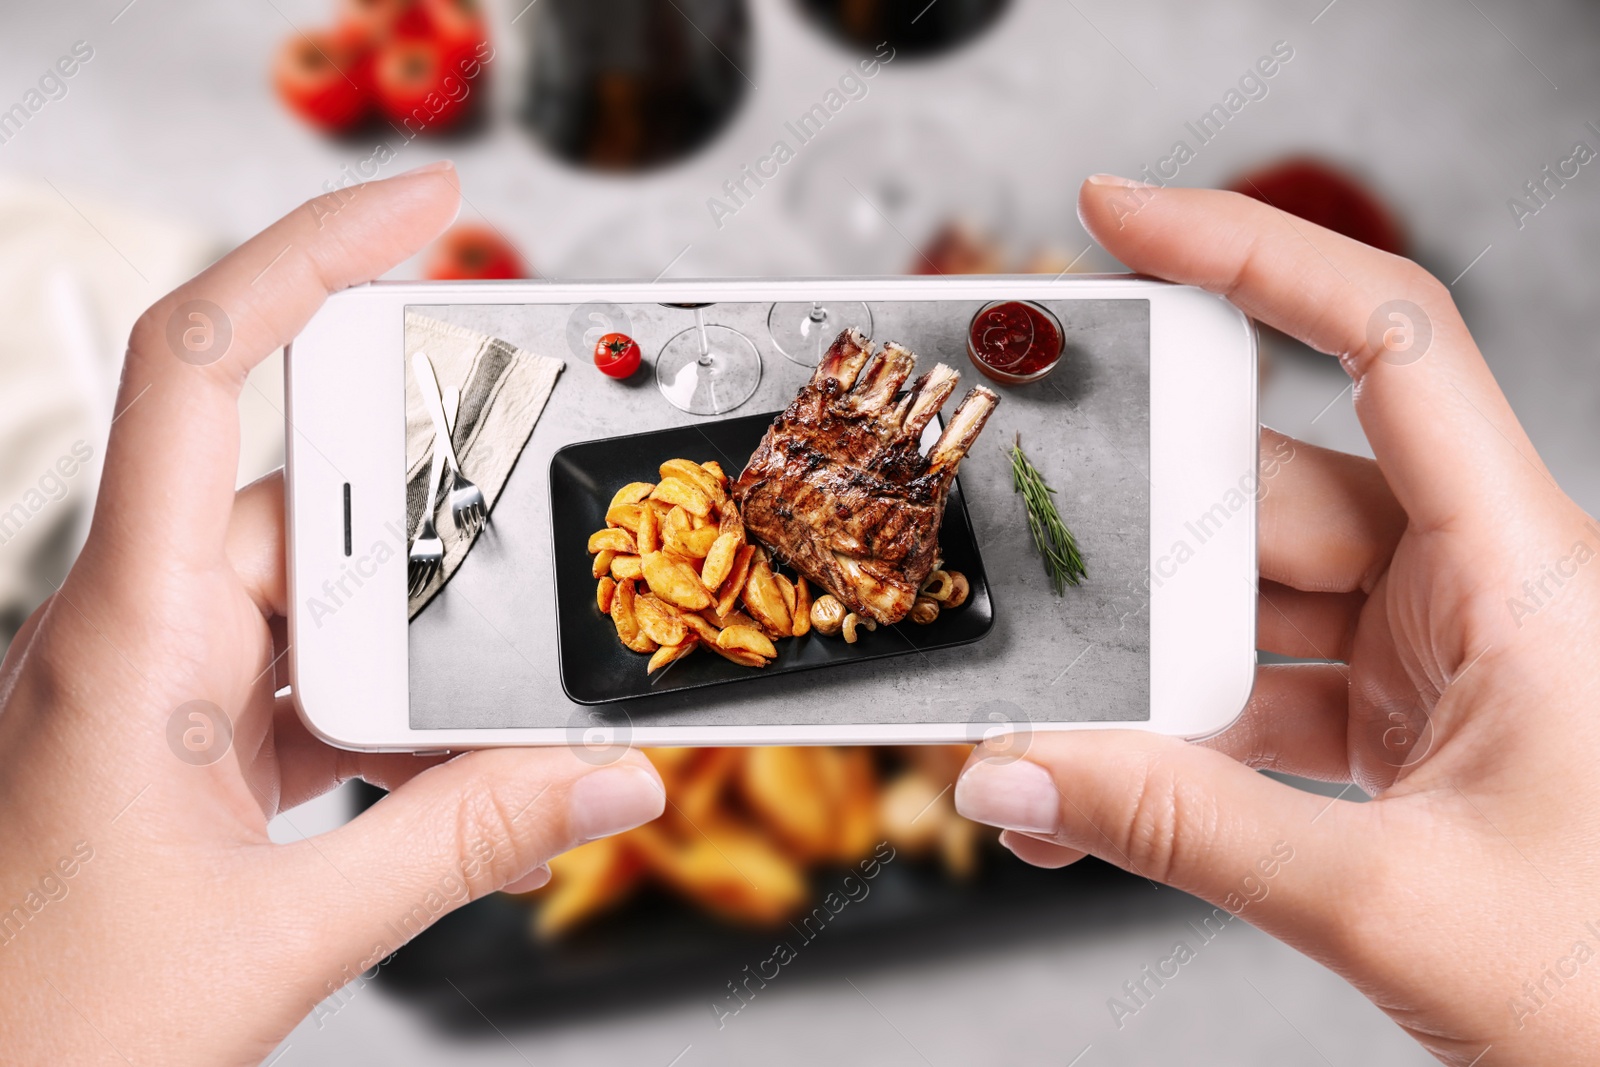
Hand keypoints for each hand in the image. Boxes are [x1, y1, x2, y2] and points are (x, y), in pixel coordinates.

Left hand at [0, 164, 664, 1064]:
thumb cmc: (35, 1030)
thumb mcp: (278, 938)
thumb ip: (460, 845)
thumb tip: (605, 781)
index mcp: (123, 634)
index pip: (201, 373)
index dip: (308, 257)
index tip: (424, 209)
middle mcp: (133, 630)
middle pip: (309, 504)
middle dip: (438, 547)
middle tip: (536, 575)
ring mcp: (156, 685)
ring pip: (324, 606)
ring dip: (424, 667)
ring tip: (503, 736)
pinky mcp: (182, 741)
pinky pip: (312, 686)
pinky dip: (393, 726)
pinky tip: (452, 784)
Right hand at [955, 175, 1599, 1064]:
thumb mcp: (1390, 904)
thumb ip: (1182, 833)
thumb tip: (1023, 777)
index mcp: (1526, 571)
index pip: (1387, 339)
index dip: (1252, 251)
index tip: (1123, 221)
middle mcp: (1480, 586)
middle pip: (1270, 494)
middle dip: (1140, 552)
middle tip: (1035, 577)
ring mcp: (1436, 654)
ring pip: (1250, 604)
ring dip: (1149, 673)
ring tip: (1059, 726)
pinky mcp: (1400, 719)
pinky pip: (1263, 690)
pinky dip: (1181, 741)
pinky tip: (1109, 789)